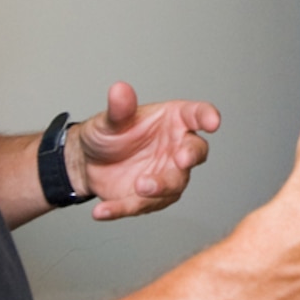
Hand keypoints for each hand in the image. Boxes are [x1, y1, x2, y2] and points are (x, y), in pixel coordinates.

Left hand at [69, 83, 221, 219]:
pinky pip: (139, 206)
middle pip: (194, 153)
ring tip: (139, 187)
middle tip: (181, 159)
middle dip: (190, 157)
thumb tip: (120, 89)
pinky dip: (122, 209)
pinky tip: (103, 210)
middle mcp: (176, 149)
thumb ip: (119, 108)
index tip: (212, 122)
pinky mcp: (149, 199)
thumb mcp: (110, 120)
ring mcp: (166, 175)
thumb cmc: (107, 134)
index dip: (207, 117)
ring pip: (173, 185)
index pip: (196, 115)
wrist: (87, 162)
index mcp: (173, 121)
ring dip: (159, 188)